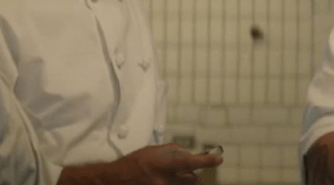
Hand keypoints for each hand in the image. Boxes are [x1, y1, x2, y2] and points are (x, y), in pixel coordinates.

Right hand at [58, 143, 222, 184]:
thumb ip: (174, 151)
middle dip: (192, 175)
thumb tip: (191, 155)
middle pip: (193, 180)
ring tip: (167, 177)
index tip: (218, 158)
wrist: (114, 180)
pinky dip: (173, 184)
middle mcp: (164, 181)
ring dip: (182, 182)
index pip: (189, 162)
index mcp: (163, 165)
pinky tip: (161, 180)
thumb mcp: (154, 151)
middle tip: (183, 171)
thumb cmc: (134, 163)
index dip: (206, 161)